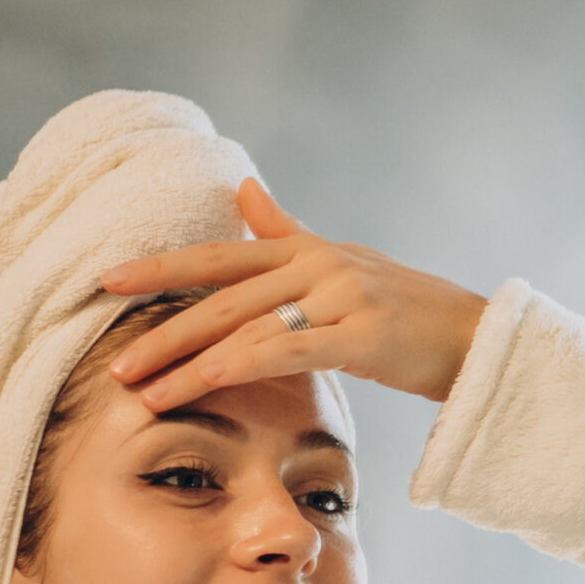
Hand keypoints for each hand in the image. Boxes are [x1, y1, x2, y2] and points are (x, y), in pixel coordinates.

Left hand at [100, 178, 488, 409]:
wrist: (476, 336)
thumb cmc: (408, 308)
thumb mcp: (344, 260)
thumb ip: (287, 231)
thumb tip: (244, 189)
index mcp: (305, 248)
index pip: (219, 257)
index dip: (161, 268)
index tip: (108, 281)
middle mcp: (317, 263)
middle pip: (221, 298)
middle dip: (161, 333)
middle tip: (115, 365)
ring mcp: (342, 296)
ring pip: (247, 330)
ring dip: (189, 364)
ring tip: (145, 393)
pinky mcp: (364, 334)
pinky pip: (292, 349)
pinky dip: (244, 364)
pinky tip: (207, 380)